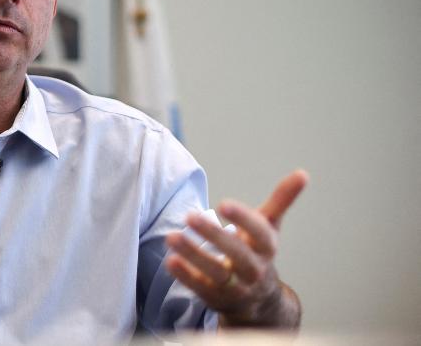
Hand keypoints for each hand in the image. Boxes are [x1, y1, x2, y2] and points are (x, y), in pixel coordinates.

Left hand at [165, 170, 307, 327]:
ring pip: (215, 272)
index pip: (260, 232)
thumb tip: (303, 173)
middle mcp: (254, 269)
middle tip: (189, 216)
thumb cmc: (259, 253)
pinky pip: (201, 288)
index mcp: (267, 247)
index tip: (223, 203)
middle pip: (237, 254)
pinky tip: (170, 260)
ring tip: (171, 237)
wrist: (259, 300)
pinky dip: (186, 276)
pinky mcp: (217, 298)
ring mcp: (236, 286)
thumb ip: (281, 201)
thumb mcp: (269, 228)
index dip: (244, 218)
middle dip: (213, 235)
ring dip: (193, 254)